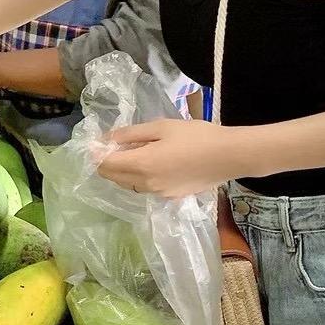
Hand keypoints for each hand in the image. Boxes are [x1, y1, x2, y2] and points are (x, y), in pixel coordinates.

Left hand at [96, 119, 249, 197]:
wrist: (229, 156)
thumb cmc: (196, 136)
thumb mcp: (161, 127)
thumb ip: (131, 134)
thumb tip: (108, 138)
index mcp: (142, 164)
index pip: (107, 165)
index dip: (97, 155)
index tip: (94, 144)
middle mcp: (146, 184)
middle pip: (114, 178)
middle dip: (107, 164)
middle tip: (111, 147)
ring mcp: (159, 194)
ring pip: (129, 185)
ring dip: (123, 172)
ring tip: (131, 153)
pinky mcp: (171, 198)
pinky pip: (145, 189)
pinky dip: (139, 178)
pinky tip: (150, 164)